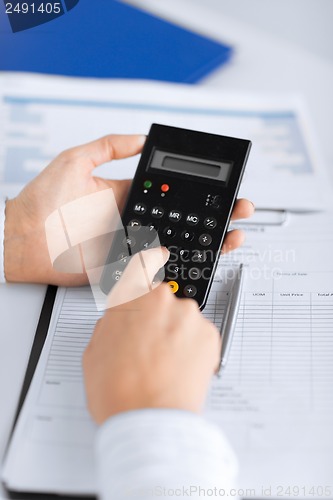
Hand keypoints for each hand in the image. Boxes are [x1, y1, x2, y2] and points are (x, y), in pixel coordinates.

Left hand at [4, 134, 253, 284]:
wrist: (23, 239)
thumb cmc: (43, 201)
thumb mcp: (76, 160)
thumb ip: (108, 146)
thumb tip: (140, 137)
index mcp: (123, 196)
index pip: (168, 194)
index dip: (193, 191)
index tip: (217, 186)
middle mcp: (130, 222)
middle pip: (179, 220)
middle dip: (211, 216)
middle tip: (238, 210)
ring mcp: (129, 246)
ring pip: (174, 246)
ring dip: (205, 242)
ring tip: (231, 235)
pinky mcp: (123, 269)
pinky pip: (154, 269)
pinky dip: (179, 267)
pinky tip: (203, 259)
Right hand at [83, 247, 220, 423]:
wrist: (149, 421)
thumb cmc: (119, 391)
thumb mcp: (95, 351)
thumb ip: (111, 324)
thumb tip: (121, 320)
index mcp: (131, 299)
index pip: (141, 264)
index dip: (148, 258)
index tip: (157, 253)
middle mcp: (163, 301)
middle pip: (162, 301)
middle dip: (157, 319)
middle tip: (148, 349)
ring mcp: (190, 317)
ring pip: (182, 319)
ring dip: (176, 335)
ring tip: (163, 366)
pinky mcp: (210, 335)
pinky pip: (199, 335)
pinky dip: (192, 348)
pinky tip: (178, 369)